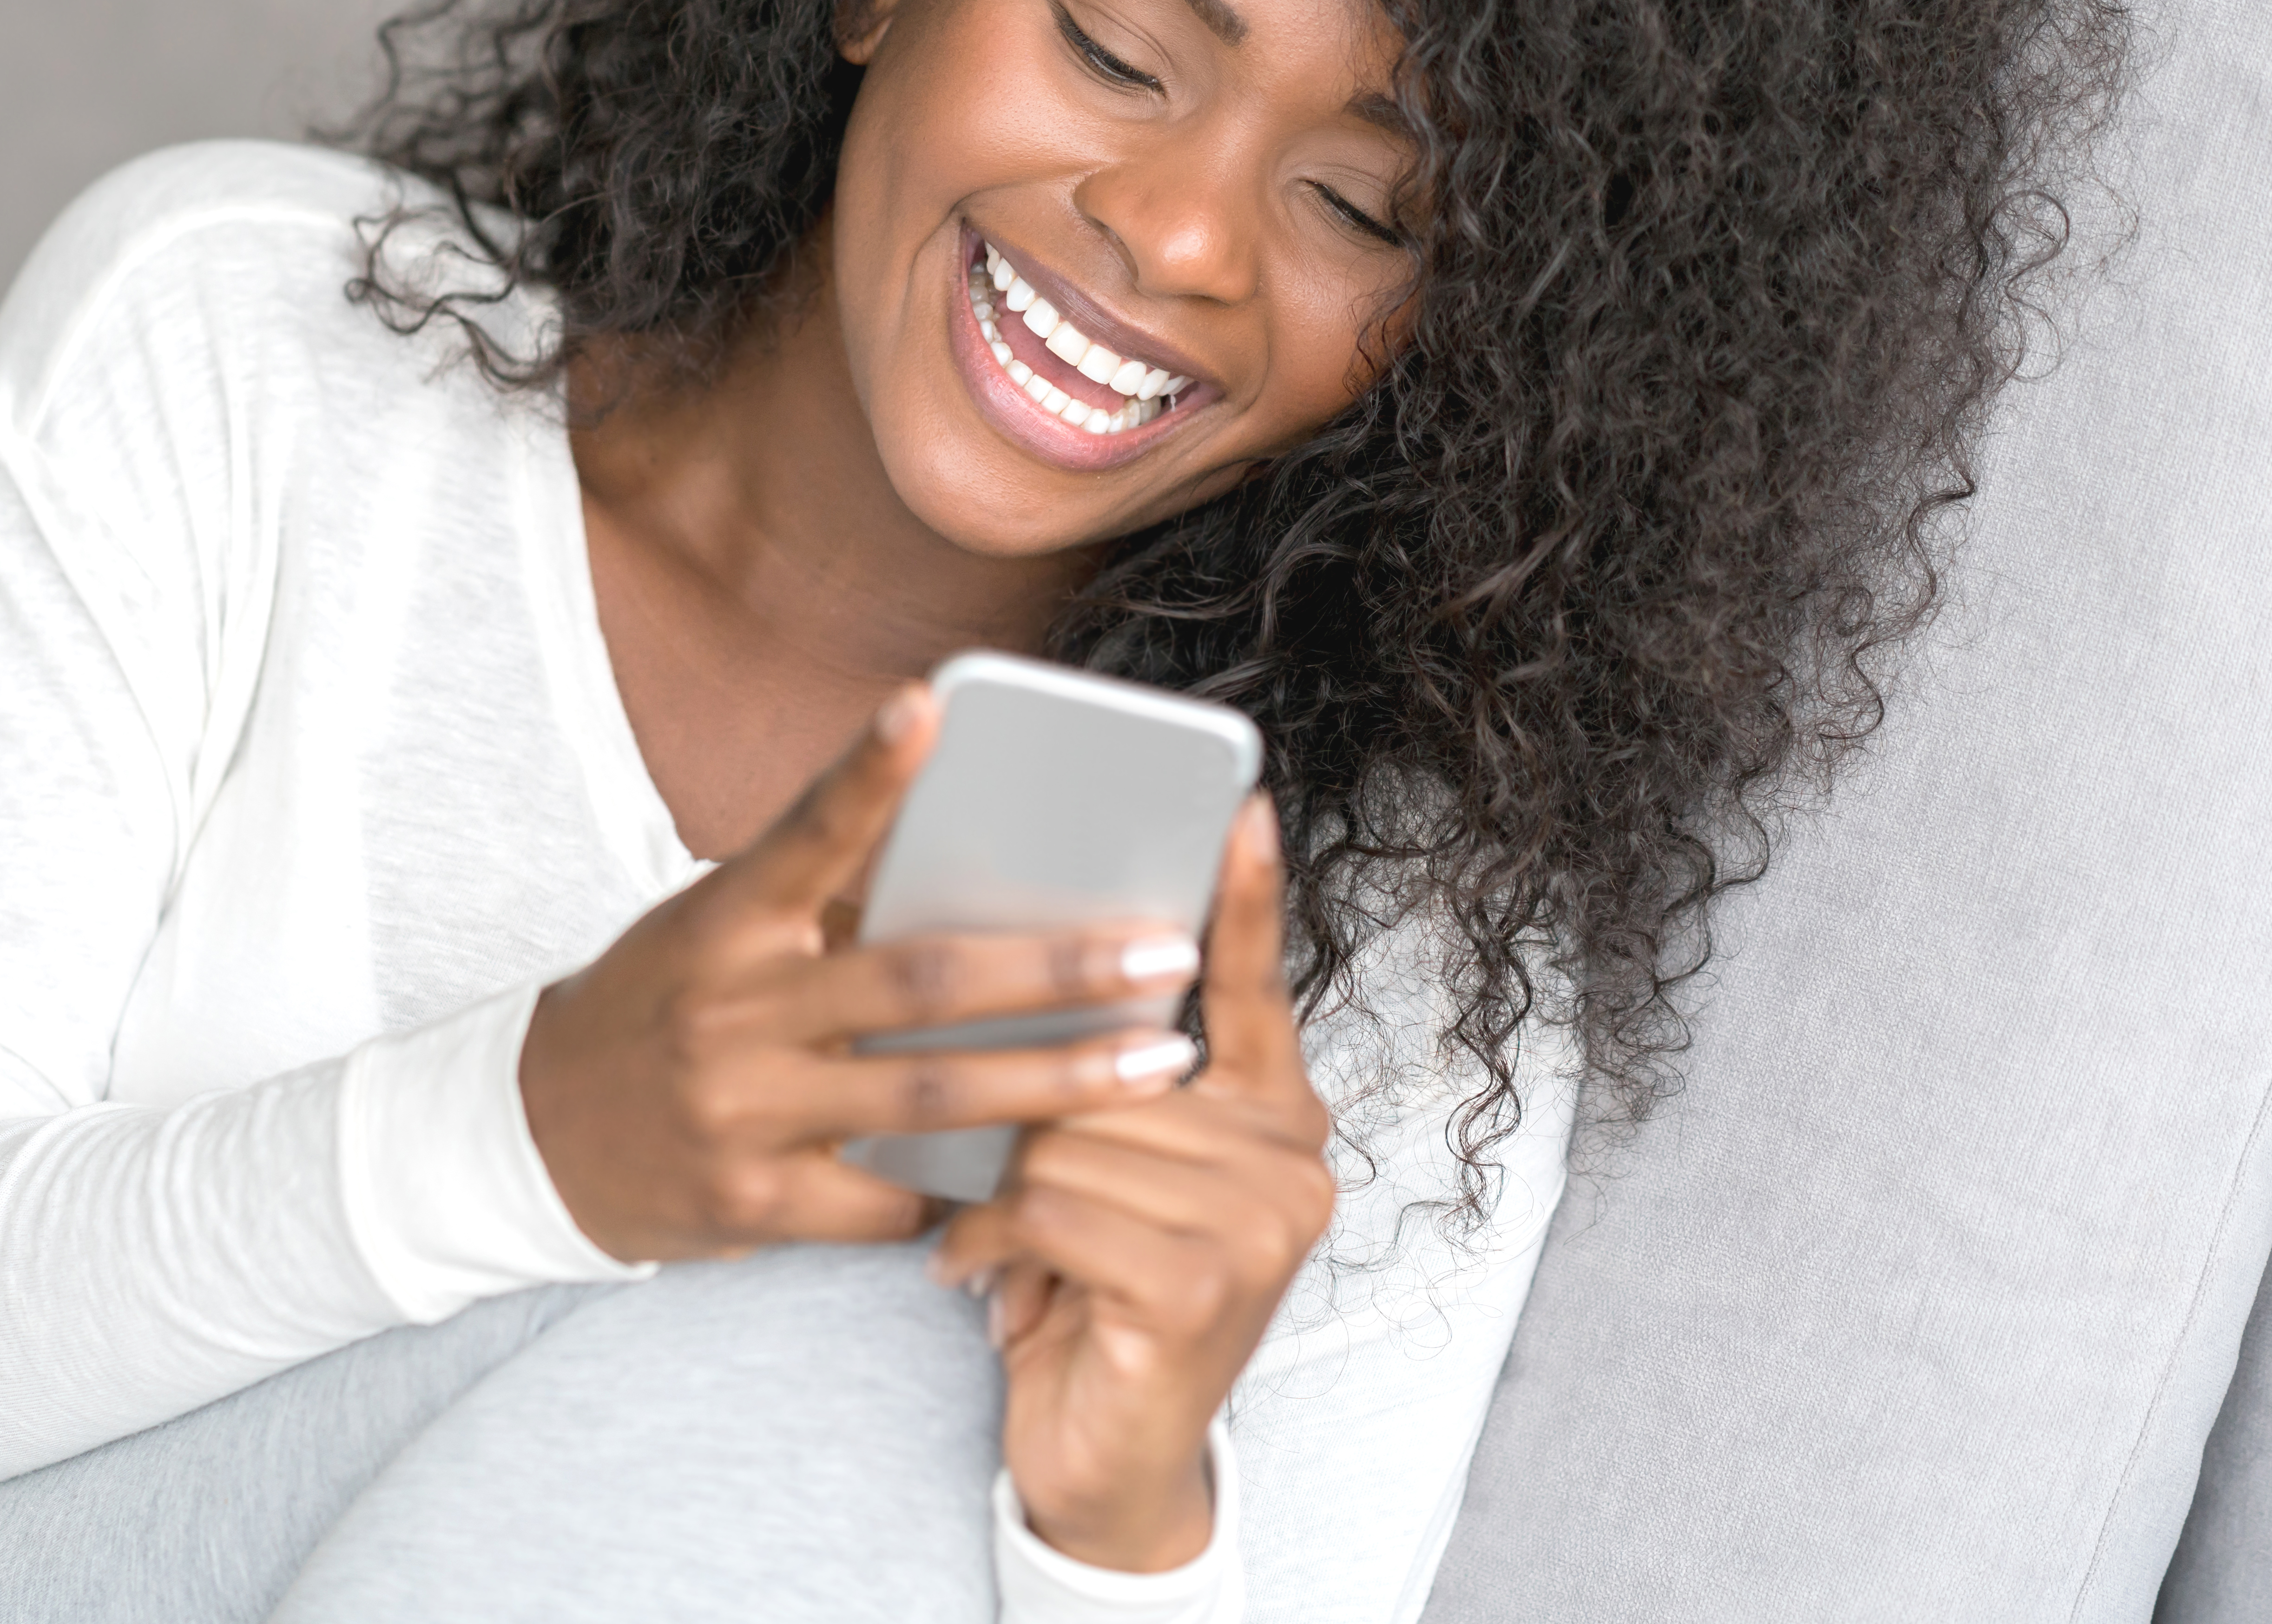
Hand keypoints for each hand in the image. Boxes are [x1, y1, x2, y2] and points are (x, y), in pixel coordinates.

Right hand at [520, 683, 1210, 1264]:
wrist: (542, 1138)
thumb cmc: (672, 1006)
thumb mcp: (722, 932)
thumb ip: (827, 903)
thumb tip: (979, 862)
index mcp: (724, 922)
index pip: (803, 832)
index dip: (866, 771)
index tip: (929, 705)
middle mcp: (731, 1011)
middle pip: (916, 981)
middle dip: (1054, 970)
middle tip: (1162, 952)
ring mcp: (741, 1111)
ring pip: (930, 1096)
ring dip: (1057, 1082)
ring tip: (1157, 1064)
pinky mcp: (753, 1204)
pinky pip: (889, 1198)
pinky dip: (969, 1186)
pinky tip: (1050, 1176)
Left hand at [927, 794, 1332, 1573]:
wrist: (1102, 1462)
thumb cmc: (1087, 1294)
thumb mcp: (1099, 1174)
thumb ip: (1105, 1085)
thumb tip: (1043, 973)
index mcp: (1275, 1116)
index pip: (1254, 989)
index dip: (1246, 899)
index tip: (1243, 808)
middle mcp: (1292, 1161)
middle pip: (1115, 1068)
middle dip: (1027, 1126)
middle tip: (992, 1188)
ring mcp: (1261, 1222)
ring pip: (1072, 1134)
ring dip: (999, 1190)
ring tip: (982, 1239)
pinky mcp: (1205, 1281)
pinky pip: (1051, 1203)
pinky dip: (991, 1239)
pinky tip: (979, 1278)